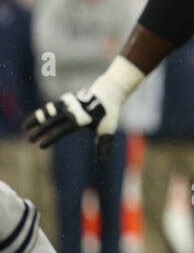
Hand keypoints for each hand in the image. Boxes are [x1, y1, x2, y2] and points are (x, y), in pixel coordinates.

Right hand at [23, 56, 141, 155]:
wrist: (109, 92)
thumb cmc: (108, 114)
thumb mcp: (108, 129)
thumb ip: (103, 144)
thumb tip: (102, 160)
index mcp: (80, 120)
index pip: (61, 131)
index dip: (50, 139)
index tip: (41, 146)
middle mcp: (71, 111)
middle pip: (51, 122)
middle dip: (40, 131)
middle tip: (29, 140)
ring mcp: (67, 104)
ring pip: (48, 112)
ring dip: (36, 119)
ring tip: (25, 128)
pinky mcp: (66, 100)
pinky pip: (51, 106)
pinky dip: (42, 112)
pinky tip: (35, 118)